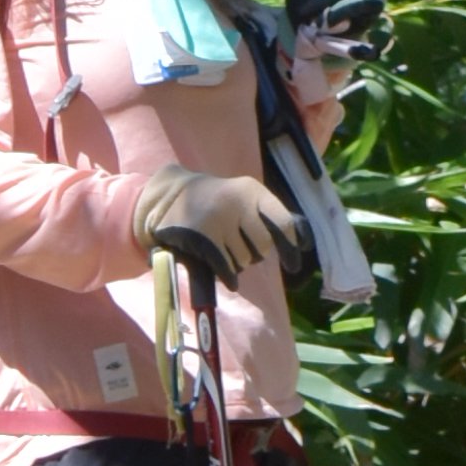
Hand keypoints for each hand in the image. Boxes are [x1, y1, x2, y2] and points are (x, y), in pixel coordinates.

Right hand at [134, 165, 301, 284]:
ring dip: (236, 261)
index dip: (290, 243)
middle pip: (263, 246)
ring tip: (220, 247)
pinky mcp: (202, 237)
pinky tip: (223, 271)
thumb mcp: (241, 200)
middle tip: (238, 244)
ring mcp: (218, 218)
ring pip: (244, 259)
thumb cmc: (214, 204)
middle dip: (254, 252)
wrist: (167, 197)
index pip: (283, 221)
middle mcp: (237, 201)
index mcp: (252, 191)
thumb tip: (299, 243)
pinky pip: (227, 268)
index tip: (294, 261)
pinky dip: (227, 275)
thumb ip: (266, 217)